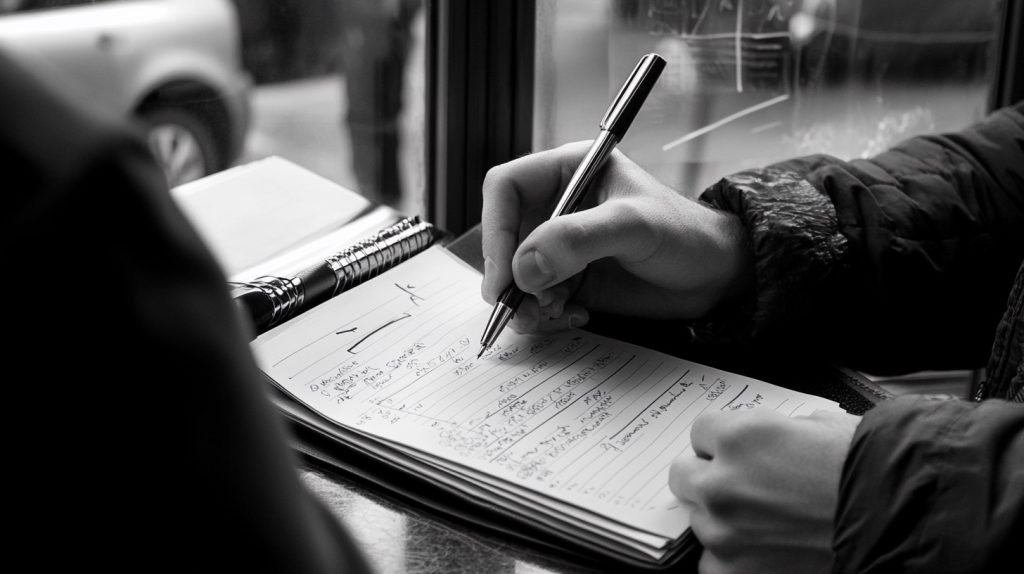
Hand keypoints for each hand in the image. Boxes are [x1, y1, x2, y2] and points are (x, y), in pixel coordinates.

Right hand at [480, 142, 752, 332]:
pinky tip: (574, 315)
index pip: (505, 188)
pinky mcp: (567, 278)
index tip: (504, 271)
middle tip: (525, 304)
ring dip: (524, 300)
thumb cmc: (683, 234)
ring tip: (554, 312)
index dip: (495, 228)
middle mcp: (556, 206)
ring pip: (513, 273)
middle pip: (502, 236)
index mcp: (567, 171)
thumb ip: (578, 240)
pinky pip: (533, 298)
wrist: (714, 276)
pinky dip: (543, 314)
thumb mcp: (633, 227)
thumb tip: (524, 268)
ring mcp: (559, 245)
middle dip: (508, 274)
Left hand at [668, 409, 860, 573]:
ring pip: (699, 519)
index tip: (736, 453)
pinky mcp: (735, 571)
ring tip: (767, 521)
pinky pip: (710, 562)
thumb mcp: (818, 426)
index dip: (722, 442)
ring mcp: (725, 531)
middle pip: (684, 475)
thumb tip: (763, 441)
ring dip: (723, 518)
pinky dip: (730, 558)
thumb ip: (773, 431)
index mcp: (740, 436)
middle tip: (743, 486)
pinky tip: (762, 550)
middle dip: (710, 477)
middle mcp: (724, 482)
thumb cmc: (871, 471)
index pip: (700, 432)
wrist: (902, 521)